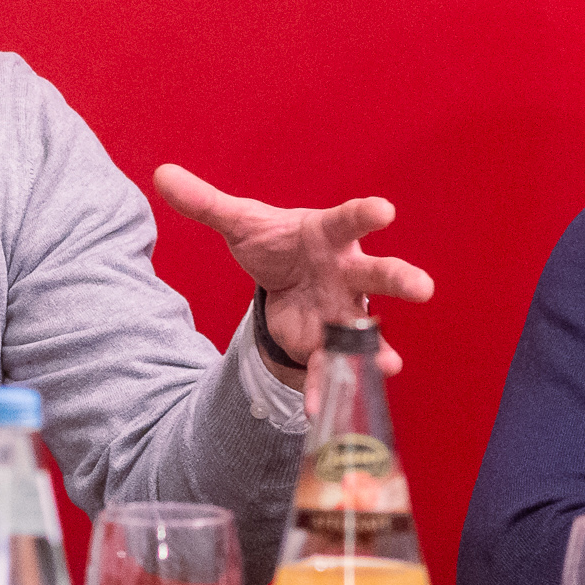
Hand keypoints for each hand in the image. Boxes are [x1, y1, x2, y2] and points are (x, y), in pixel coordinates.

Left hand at [149, 166, 435, 373]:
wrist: (283, 283)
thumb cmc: (277, 244)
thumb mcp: (240, 224)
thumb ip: (205, 203)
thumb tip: (161, 174)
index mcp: (329, 235)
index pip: (350, 220)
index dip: (367, 214)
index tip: (384, 210)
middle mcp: (346, 273)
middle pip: (378, 274)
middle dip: (400, 280)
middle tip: (423, 288)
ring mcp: (341, 311)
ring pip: (364, 328)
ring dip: (376, 347)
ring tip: (389, 365)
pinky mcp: (324, 343)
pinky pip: (327, 367)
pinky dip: (324, 387)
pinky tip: (322, 410)